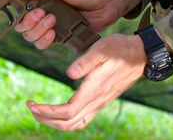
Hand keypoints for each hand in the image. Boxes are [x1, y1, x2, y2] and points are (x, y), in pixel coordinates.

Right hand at [15, 0, 140, 48]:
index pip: (21, 8)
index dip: (20, 12)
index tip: (31, 9)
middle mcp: (44, 12)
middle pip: (24, 26)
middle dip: (29, 23)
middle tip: (42, 14)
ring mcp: (52, 25)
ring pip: (33, 37)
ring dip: (38, 32)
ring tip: (52, 21)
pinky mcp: (62, 35)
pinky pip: (46, 44)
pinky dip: (46, 41)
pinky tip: (54, 34)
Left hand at [26, 33, 147, 130]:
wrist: (141, 54)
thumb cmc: (121, 48)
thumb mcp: (103, 48)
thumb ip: (86, 61)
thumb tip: (69, 73)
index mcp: (95, 89)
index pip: (68, 111)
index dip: (47, 112)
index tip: (32, 104)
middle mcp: (97, 100)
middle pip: (68, 123)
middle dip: (46, 119)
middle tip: (31, 107)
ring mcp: (100, 102)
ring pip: (75, 124)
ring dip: (55, 122)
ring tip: (41, 111)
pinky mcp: (102, 100)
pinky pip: (82, 119)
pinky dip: (67, 120)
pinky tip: (60, 111)